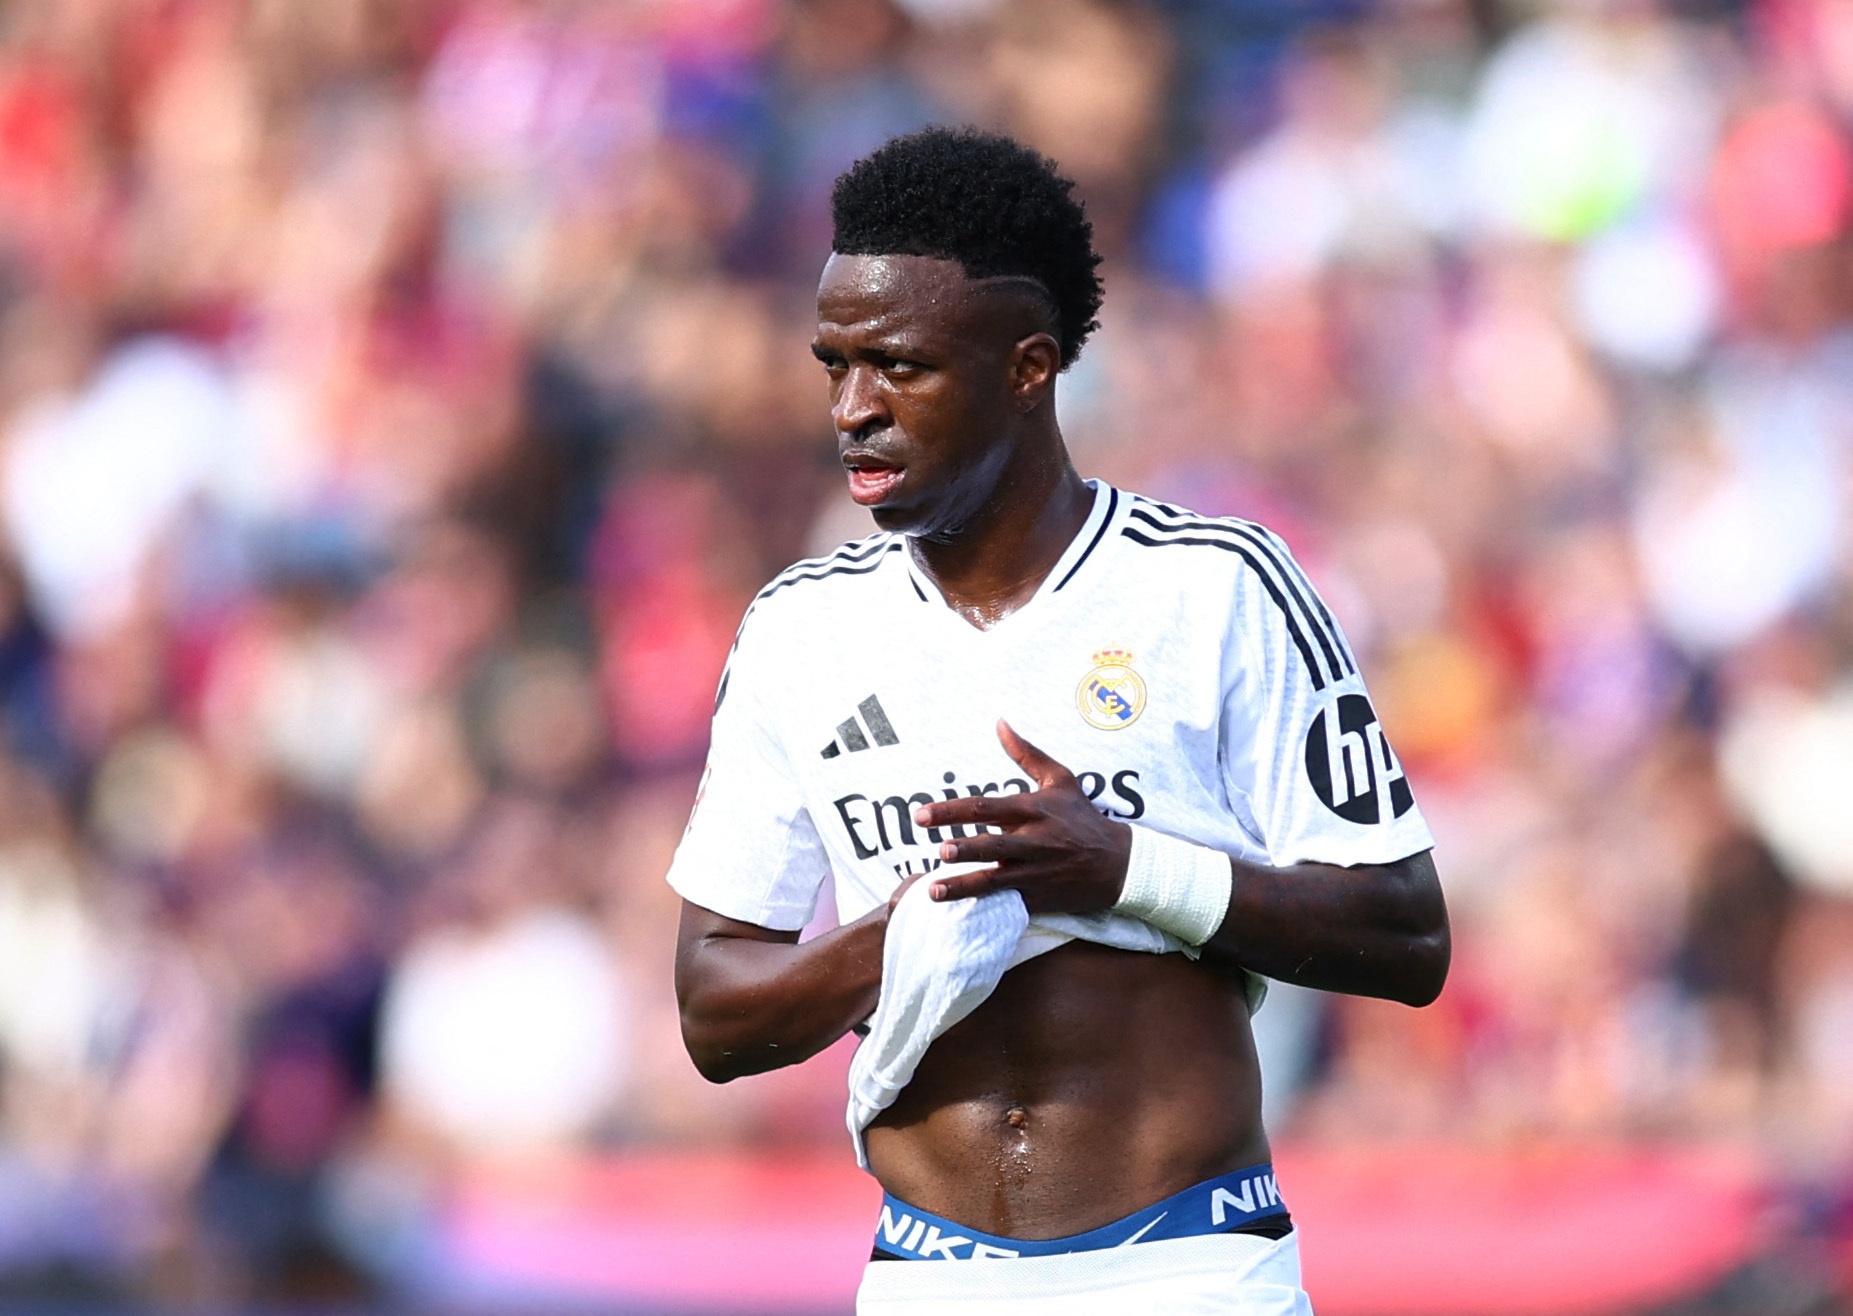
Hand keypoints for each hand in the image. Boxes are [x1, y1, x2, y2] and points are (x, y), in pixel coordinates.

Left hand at [912, 720, 1131, 914]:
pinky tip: (959, 914)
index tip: (921, 815)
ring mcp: (1037, 872)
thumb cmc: (1083, 817)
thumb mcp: (1061, 779)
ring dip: (964, 885)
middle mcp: (1034, 841)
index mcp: (1034, 809)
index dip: (952, 811)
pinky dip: (983, 907)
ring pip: (995, 879)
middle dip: (963, 847)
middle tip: (938, 849)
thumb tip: (1000, 723)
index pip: (986, 808)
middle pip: (992, 844)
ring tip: (934, 890)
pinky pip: (1007, 903)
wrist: (1119, 862)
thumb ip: (1026, 753)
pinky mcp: (1040, 897)